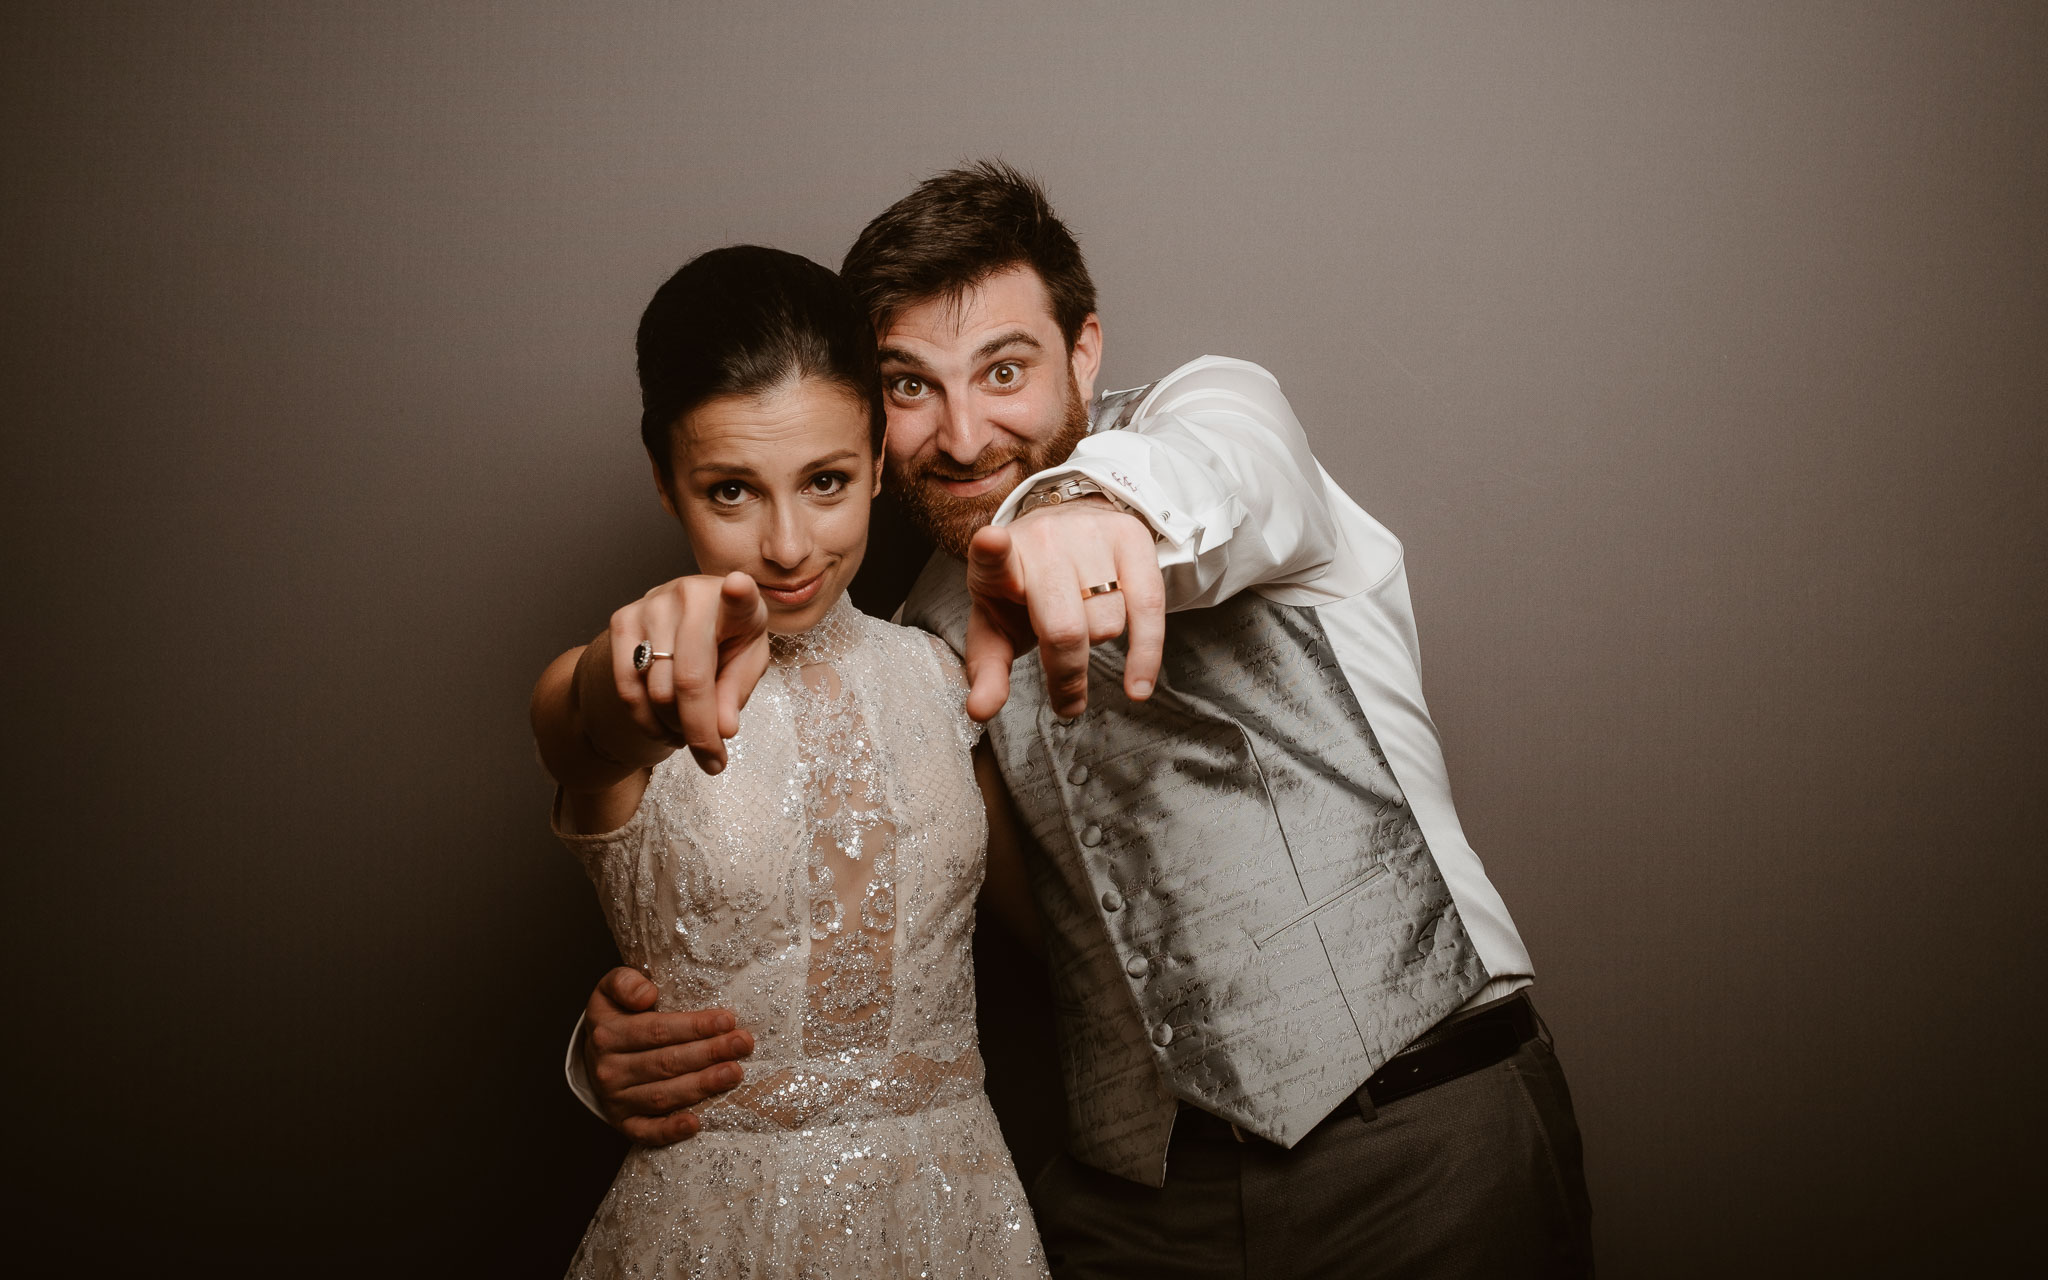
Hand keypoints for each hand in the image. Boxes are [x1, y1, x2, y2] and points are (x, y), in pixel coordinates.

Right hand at [582, 967, 754, 1144]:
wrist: (594, 1055)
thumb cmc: (616, 1016)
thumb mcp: (610, 989)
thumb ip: (625, 983)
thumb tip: (648, 995)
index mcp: (607, 1034)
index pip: (656, 1031)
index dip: (694, 1026)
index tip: (727, 1019)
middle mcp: (608, 1070)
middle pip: (665, 1062)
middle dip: (709, 1053)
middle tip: (742, 1044)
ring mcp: (614, 1100)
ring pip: (661, 1096)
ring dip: (700, 1086)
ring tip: (733, 1073)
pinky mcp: (623, 1123)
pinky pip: (646, 1132)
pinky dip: (670, 1131)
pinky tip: (695, 1123)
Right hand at [604, 571, 769, 774]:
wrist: (686, 621)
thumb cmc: (729, 642)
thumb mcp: (745, 665)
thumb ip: (735, 694)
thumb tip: (722, 730)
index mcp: (736, 602)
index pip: (739, 597)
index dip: (739, 594)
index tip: (739, 586)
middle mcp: (690, 594)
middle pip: (690, 679)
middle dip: (700, 732)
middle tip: (712, 760)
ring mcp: (651, 604)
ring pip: (657, 690)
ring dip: (675, 728)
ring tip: (690, 733)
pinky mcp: (622, 619)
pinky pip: (628, 688)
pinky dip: (646, 721)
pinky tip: (665, 729)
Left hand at [962, 500, 1164, 720]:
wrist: (1060, 533)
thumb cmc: (1025, 590)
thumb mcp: (996, 627)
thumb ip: (987, 671)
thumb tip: (980, 711)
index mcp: (999, 562)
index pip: (993, 556)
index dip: (992, 551)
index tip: (990, 543)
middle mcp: (1044, 541)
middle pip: (1064, 629)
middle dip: (1068, 675)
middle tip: (1067, 698)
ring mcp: (1089, 533)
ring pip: (1107, 624)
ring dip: (1098, 642)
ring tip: (1084, 626)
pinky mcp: (1129, 536)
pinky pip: (1149, 606)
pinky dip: (1146, 654)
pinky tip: (1137, 684)